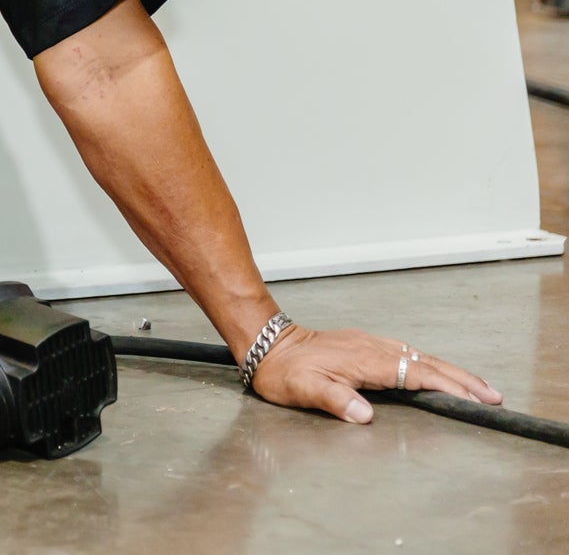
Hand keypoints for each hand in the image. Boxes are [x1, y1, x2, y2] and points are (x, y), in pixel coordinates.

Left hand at [250, 323, 501, 421]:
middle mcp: (373, 348)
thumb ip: (335, 400)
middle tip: (491, 394)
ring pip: (420, 356)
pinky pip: (407, 354)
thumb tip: (364, 414)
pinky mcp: (365, 346)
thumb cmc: (284, 370)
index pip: (417, 373)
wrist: (267, 344)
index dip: (448, 386)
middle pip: (427, 362)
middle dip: (462, 378)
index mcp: (366, 359)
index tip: (474, 397)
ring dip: (450, 371)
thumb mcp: (304, 388)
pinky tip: (437, 373)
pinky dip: (430, 365)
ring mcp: (370, 345)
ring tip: (476, 386)